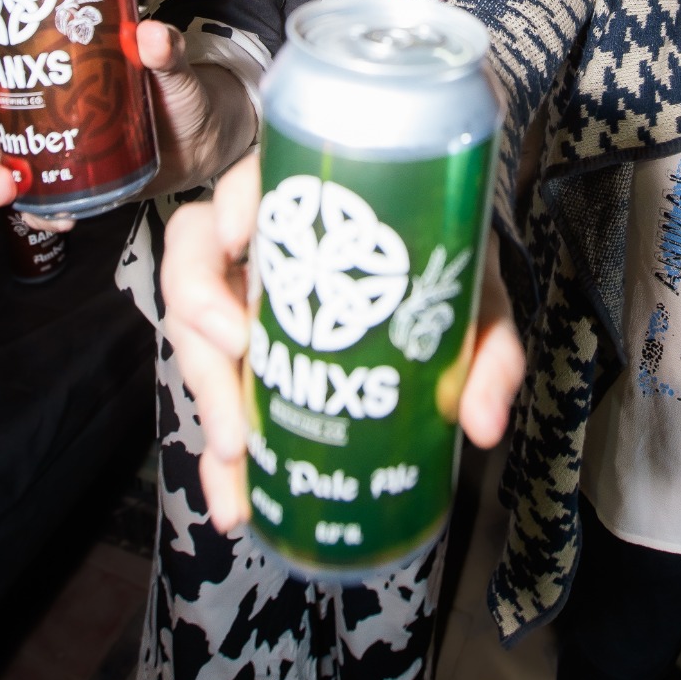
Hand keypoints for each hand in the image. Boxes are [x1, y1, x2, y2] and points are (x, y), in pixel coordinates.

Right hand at [0, 0, 254, 224]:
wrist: (202, 140)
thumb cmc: (177, 90)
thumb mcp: (173, 64)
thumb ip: (165, 50)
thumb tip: (151, 35)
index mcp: (58, 55)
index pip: (4, 31)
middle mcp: (41, 97)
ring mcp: (48, 141)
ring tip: (5, 188)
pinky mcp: (66, 178)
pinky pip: (36, 200)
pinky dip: (39, 211)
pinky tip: (58, 215)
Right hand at [161, 151, 526, 532]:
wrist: (442, 304)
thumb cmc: (451, 277)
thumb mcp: (477, 297)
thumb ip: (490, 350)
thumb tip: (482, 425)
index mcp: (317, 205)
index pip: (257, 177)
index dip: (235, 200)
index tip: (240, 235)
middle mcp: (265, 243)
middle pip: (199, 253)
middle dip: (202, 309)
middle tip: (237, 354)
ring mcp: (241, 299)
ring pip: (190, 327)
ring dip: (207, 389)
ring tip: (235, 449)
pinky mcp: (239, 360)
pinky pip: (215, 399)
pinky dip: (219, 457)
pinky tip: (235, 502)